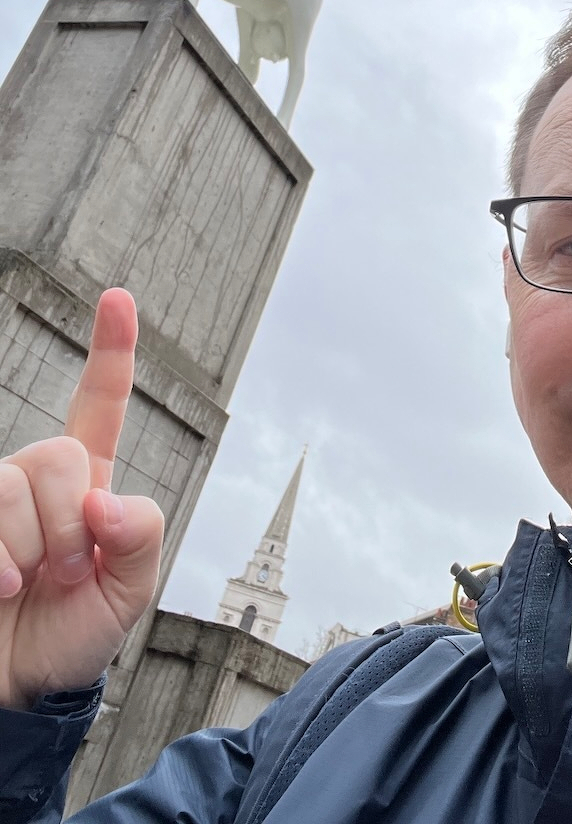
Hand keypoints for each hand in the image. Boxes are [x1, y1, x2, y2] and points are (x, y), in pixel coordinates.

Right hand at [0, 289, 163, 709]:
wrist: (18, 691)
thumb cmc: (71, 637)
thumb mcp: (129, 593)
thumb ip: (141, 536)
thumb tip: (107, 498)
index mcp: (87, 484)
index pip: (100, 404)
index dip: (111, 349)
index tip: (117, 296)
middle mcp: (35, 479)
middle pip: (61, 453)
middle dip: (71, 523)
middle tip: (67, 572)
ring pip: (14, 483)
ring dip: (32, 546)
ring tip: (27, 586)